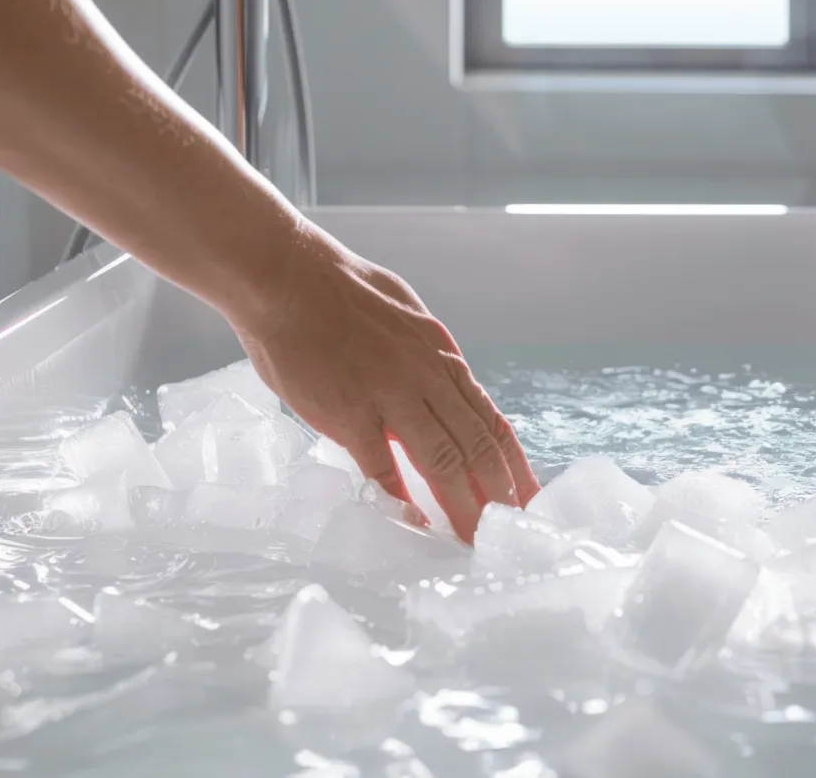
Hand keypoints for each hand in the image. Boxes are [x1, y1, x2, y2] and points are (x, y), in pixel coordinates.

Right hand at [226, 223, 538, 541]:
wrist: (286, 276)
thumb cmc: (339, 292)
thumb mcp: (405, 316)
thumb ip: (426, 356)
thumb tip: (444, 383)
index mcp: (442, 355)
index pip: (491, 419)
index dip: (514, 463)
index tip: (529, 496)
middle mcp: (427, 376)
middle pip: (477, 446)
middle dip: (499, 494)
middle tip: (509, 529)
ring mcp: (390, 395)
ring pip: (442, 460)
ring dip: (461, 506)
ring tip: (472, 539)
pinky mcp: (349, 412)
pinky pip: (381, 465)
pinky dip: (400, 499)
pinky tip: (413, 523)